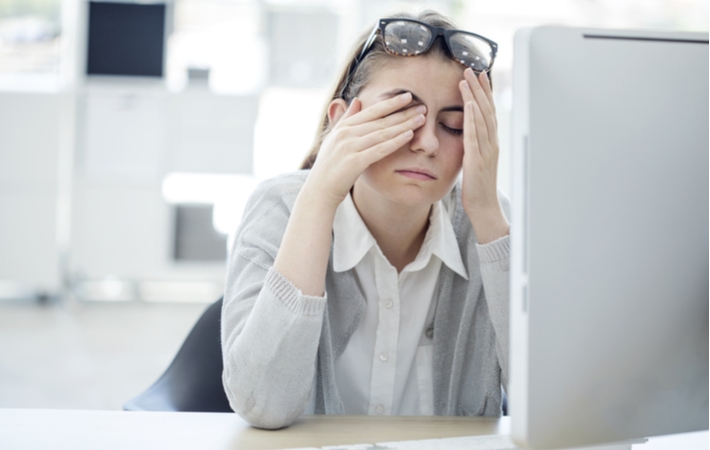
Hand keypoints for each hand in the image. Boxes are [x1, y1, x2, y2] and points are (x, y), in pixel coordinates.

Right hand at [305, 92, 426, 208]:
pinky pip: (380, 149)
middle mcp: (346, 134)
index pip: (371, 111)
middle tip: (422, 106)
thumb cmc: (329, 166)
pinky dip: (396, 141)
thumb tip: (357, 100)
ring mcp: (349, 147)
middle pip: (381, 120)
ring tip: (421, 118)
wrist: (319, 190)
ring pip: (383, 133)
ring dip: (404, 124)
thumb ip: (346, 119)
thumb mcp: (335, 139)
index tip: (408, 96)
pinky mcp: (354, 162)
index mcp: (343, 127)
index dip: (391, 103)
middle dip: (403, 112)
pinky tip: (410, 136)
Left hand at [459, 68, 508, 242]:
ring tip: (466, 78)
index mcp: (491, 142)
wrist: (485, 208)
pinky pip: (475, 134)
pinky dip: (472, 117)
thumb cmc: (478, 187)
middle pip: (487, 109)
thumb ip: (474, 145)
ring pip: (481, 117)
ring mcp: (486, 149)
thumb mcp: (476, 161)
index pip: (489, 111)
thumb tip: (468, 133)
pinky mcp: (477, 158)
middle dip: (479, 87)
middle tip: (471, 68)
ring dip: (474, 95)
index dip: (485, 92)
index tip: (479, 75)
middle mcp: (492, 142)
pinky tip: (468, 103)